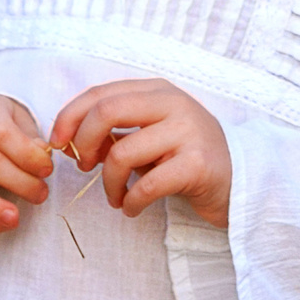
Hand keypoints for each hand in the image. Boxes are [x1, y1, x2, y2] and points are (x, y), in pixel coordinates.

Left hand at [48, 79, 231, 228]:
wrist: (243, 182)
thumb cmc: (186, 159)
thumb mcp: (150, 136)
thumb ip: (116, 131)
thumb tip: (72, 140)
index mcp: (157, 90)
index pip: (100, 93)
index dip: (69, 117)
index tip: (56, 143)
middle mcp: (173, 103)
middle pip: (106, 112)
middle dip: (83, 143)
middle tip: (83, 168)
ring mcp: (188, 131)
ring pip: (122, 153)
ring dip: (108, 183)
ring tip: (115, 198)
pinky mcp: (198, 164)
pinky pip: (148, 184)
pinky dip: (131, 201)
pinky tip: (132, 208)